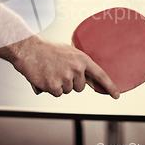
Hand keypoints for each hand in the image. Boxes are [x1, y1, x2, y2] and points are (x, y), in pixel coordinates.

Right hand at [1, 34, 119, 98]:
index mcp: (82, 58)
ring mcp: (66, 78)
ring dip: (59, 85)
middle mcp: (76, 69)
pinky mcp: (54, 86)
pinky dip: (51, 88)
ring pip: (67, 91)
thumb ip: (78, 63)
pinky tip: (45, 77)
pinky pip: (57, 94)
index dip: (110, 86)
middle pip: (80, 87)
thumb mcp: (68, 51)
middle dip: (71, 82)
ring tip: (50, 71)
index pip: (100, 75)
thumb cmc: (46, 49)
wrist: (29, 49)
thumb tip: (85, 76)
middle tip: (59, 70)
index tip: (116, 95)